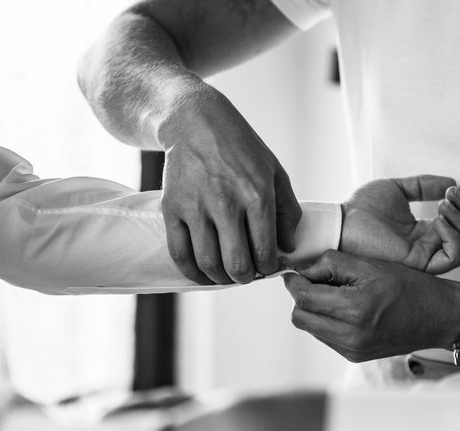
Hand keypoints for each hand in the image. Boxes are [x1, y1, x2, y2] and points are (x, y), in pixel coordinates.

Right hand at [160, 86, 300, 284]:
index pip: (264, 251)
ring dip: (220, 279)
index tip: (266, 266)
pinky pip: (179, 253)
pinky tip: (202, 274)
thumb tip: (288, 247)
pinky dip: (192, 272)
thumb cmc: (240, 148)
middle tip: (247, 274)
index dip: (268, 267)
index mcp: (257, 195)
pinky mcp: (172, 209)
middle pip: (236, 264)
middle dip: (245, 277)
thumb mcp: (274, 171)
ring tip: (227, 275)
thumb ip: (287, 211)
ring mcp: (195, 207)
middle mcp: (226, 203)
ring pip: (208, 263)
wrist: (195, 123)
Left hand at [283, 250, 459, 362]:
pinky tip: (343, 309)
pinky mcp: (354, 356)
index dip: (293, 282)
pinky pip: (324, 337)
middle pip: (299, 316)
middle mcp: (350, 335)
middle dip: (300, 297)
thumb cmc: (408, 287)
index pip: (303, 298)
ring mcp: (351, 350)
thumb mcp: (369, 265)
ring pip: (310, 328)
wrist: (439, 317)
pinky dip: (325, 321)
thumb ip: (331, 264)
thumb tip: (302, 270)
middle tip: (315, 281)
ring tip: (333, 294)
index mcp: (354, 309)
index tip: (294, 272)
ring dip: (312, 310)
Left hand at [340, 175, 459, 273]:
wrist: (341, 223)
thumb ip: (424, 185)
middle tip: (452, 193)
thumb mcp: (397, 189)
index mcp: (424, 231)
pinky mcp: (419, 264)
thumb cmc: (360, 208)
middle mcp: (429, 246)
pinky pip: (453, 256)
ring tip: (443, 203)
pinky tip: (437, 220)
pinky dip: (453, 235)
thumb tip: (452, 183)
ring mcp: (426, 256)